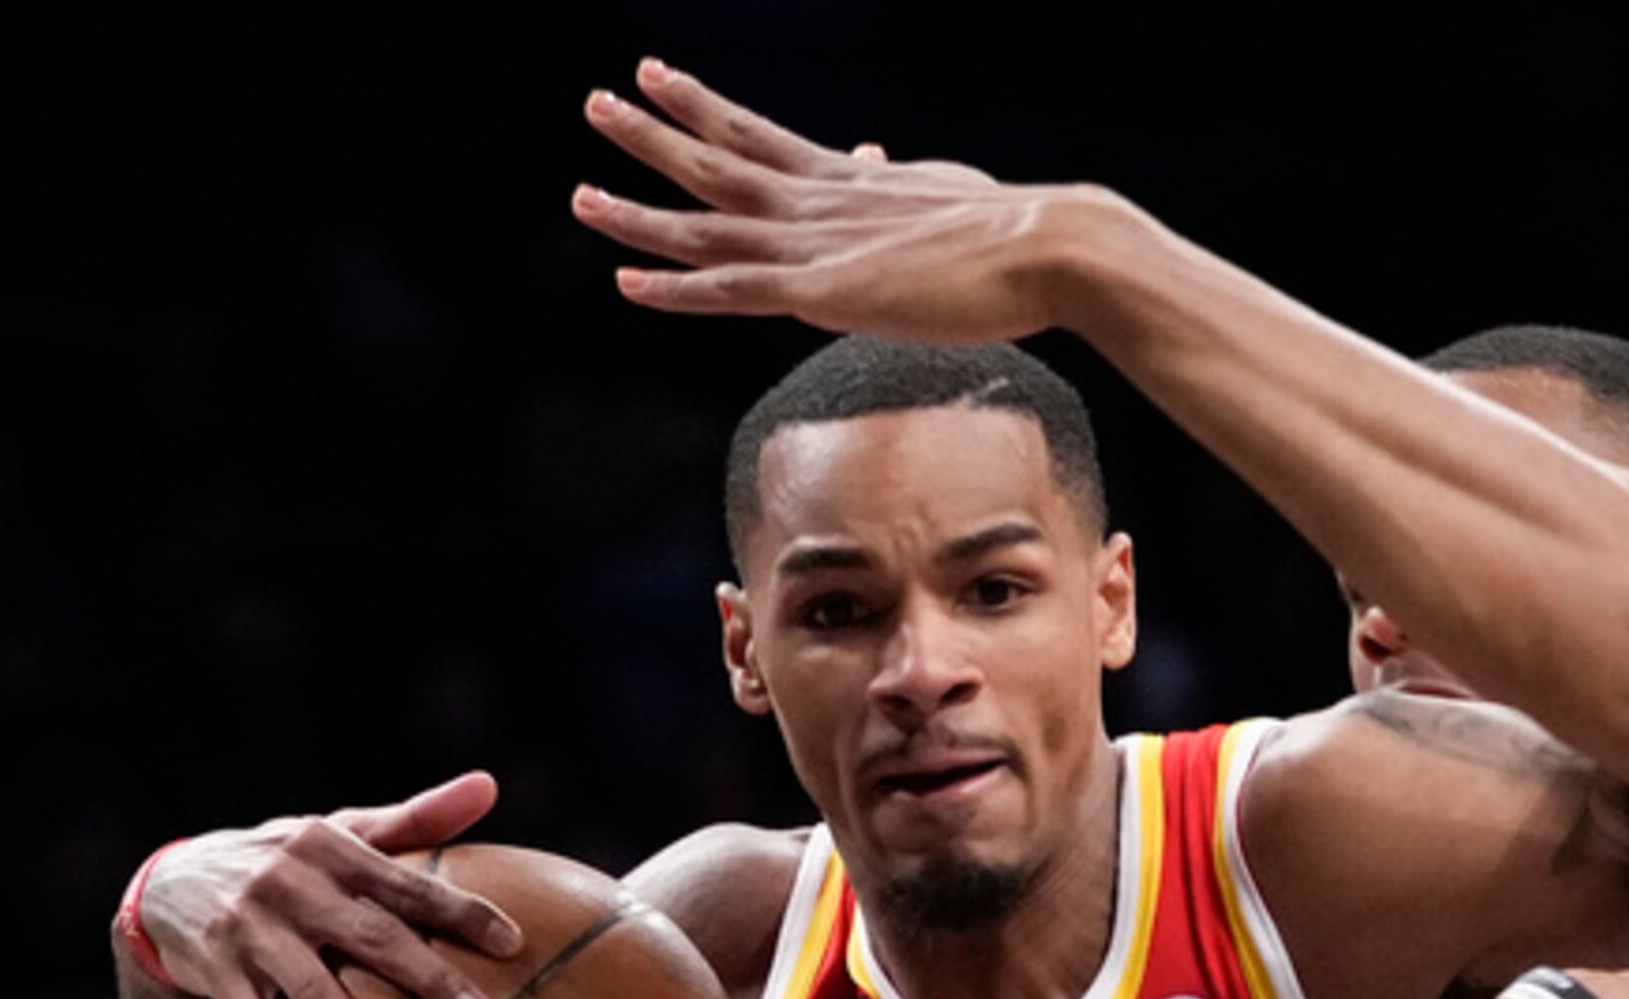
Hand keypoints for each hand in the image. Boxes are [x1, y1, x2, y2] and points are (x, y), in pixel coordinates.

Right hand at [129, 770, 521, 998]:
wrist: (172, 882)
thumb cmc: (287, 861)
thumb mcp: (342, 832)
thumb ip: (417, 818)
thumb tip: (489, 785)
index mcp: (332, 851)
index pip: (407, 884)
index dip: (460, 912)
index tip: (514, 945)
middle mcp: (293, 887)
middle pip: (369, 936)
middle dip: (426, 977)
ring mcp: (254, 934)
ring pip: (311, 991)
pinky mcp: (221, 976)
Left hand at [572, 59, 1102, 339]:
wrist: (1048, 248)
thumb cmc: (1016, 236)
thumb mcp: (947, 199)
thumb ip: (901, 185)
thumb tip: (879, 159)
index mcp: (850, 181)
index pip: (759, 136)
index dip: (704, 107)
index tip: (660, 78)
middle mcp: (820, 201)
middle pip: (718, 158)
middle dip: (653, 131)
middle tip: (598, 102)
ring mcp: (815, 244)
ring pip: (707, 221)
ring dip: (639, 207)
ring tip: (581, 190)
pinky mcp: (823, 291)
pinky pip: (729, 288)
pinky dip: (674, 287)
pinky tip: (624, 283)